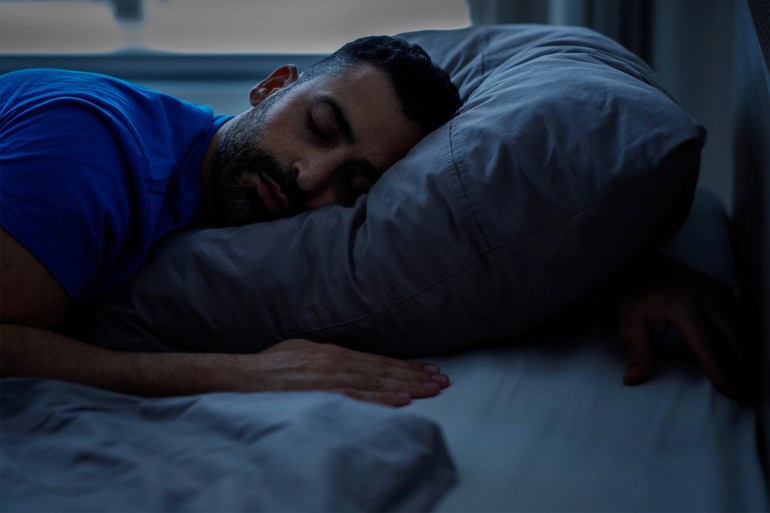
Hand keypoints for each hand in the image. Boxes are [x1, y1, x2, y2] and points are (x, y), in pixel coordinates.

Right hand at [223, 339, 449, 406]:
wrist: (241, 377)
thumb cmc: (268, 367)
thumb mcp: (301, 351)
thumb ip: (325, 357)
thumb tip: (343, 361)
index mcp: (333, 352)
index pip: (377, 360)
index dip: (404, 365)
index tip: (426, 370)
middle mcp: (336, 362)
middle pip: (384, 370)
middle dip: (415, 375)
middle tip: (441, 380)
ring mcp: (330, 379)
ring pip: (377, 382)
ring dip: (408, 385)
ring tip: (432, 389)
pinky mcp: (321, 395)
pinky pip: (357, 398)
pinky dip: (381, 398)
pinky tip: (403, 400)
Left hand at [616, 255, 747, 400]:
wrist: (640, 264)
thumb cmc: (635, 294)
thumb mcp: (629, 323)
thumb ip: (638, 352)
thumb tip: (633, 378)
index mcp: (683, 307)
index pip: (708, 345)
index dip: (721, 370)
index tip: (730, 390)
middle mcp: (705, 298)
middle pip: (733, 338)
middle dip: (740, 367)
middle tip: (741, 393)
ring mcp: (716, 291)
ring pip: (741, 328)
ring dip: (745, 354)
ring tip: (743, 379)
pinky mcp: (722, 289)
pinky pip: (740, 316)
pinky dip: (743, 337)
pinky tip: (741, 355)